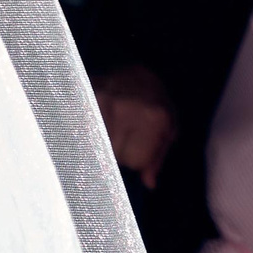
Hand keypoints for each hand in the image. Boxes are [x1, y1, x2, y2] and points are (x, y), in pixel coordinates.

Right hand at [93, 63, 175, 189]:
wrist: (137, 68)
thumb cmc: (157, 103)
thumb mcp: (169, 129)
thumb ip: (158, 157)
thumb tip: (149, 184)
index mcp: (153, 119)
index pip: (134, 161)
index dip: (137, 158)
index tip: (139, 146)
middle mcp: (126, 109)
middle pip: (113, 153)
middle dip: (118, 150)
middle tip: (125, 134)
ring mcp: (103, 99)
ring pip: (95, 142)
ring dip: (102, 140)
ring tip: (112, 126)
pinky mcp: (86, 93)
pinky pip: (83, 124)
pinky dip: (88, 128)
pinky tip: (96, 121)